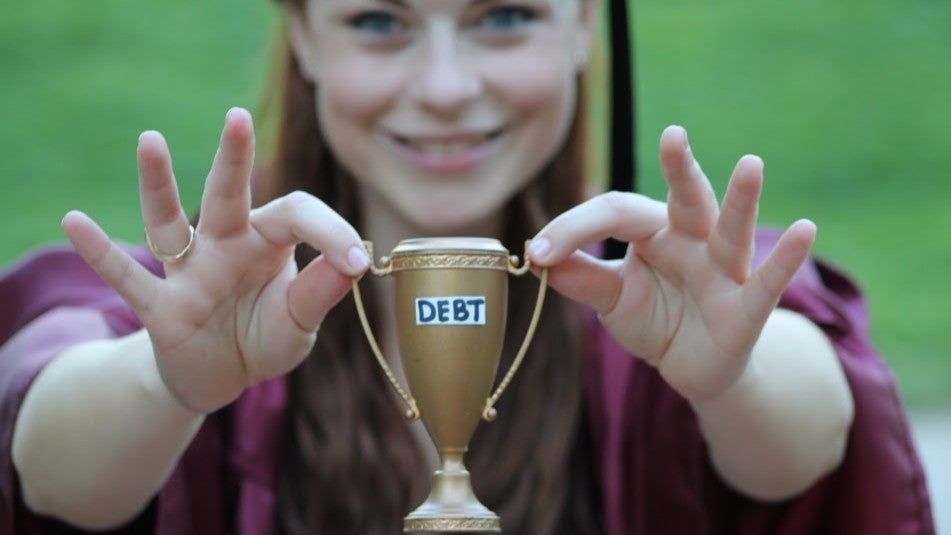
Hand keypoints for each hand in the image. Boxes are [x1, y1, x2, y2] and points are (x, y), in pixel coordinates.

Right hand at [62, 108, 369, 412]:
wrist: (221, 377)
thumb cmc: (264, 338)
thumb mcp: (300, 323)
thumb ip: (321, 293)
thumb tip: (357, 262)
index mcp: (268, 242)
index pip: (297, 215)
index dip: (330, 232)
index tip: (359, 260)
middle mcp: (226, 244)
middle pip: (228, 195)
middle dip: (233, 157)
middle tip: (237, 117)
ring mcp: (189, 271)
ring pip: (170, 222)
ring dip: (158, 185)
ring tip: (149, 141)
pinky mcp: (160, 306)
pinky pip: (128, 278)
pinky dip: (102, 254)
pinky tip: (74, 221)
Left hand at [529, 125, 815, 401]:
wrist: (691, 367)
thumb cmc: (653, 318)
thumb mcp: (611, 300)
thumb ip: (580, 278)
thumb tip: (538, 259)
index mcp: (654, 231)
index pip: (615, 212)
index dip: (574, 228)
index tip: (537, 253)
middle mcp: (692, 240)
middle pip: (686, 198)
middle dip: (680, 168)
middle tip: (673, 136)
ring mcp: (724, 270)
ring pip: (733, 230)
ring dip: (741, 199)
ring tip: (751, 164)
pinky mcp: (748, 306)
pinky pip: (768, 281)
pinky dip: (785, 257)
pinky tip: (805, 229)